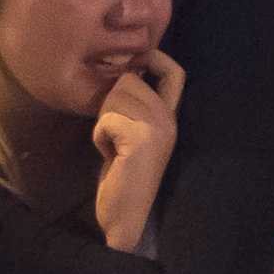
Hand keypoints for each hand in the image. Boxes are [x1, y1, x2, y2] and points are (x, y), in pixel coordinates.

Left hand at [92, 50, 183, 250]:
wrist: (124, 216)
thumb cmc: (122, 177)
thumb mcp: (132, 135)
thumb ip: (134, 107)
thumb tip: (122, 72)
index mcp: (170, 118)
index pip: (174, 73)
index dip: (154, 57)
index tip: (135, 61)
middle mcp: (169, 120)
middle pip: (129, 79)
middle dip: (110, 103)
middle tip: (115, 135)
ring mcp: (157, 128)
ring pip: (115, 95)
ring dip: (104, 121)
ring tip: (114, 147)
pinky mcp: (140, 139)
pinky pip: (106, 118)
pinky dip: (99, 136)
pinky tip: (110, 156)